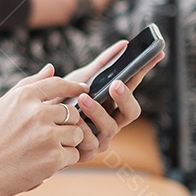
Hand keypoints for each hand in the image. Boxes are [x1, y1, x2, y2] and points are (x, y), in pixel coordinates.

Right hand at [0, 65, 89, 195]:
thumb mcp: (1, 106)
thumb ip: (28, 86)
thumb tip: (51, 68)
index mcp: (23, 97)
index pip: (59, 84)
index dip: (75, 86)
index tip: (84, 90)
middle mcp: (37, 113)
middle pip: (72, 112)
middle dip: (66, 125)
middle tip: (51, 138)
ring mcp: (47, 136)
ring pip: (76, 133)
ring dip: (67, 143)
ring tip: (46, 151)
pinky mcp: (53, 158)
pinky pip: (73, 154)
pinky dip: (63, 161)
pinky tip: (44, 163)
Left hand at [58, 42, 164, 160]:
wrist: (38, 123)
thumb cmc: (62, 100)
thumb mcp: (80, 78)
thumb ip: (102, 63)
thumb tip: (124, 44)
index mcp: (114, 102)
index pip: (133, 85)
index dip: (145, 70)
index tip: (157, 53)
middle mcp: (112, 120)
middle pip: (132, 112)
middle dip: (126, 98)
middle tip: (115, 84)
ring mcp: (102, 137)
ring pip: (111, 127)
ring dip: (98, 112)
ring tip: (84, 99)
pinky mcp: (88, 151)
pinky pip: (91, 142)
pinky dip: (82, 129)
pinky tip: (73, 121)